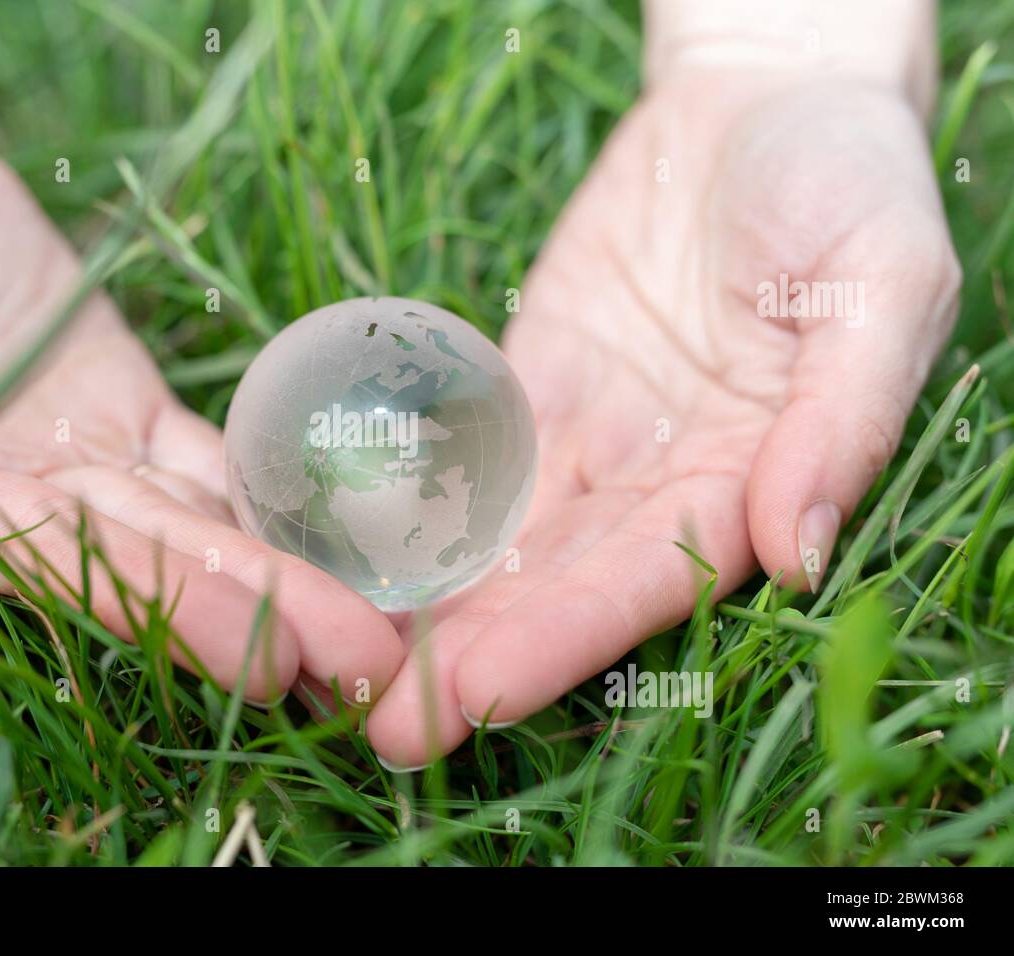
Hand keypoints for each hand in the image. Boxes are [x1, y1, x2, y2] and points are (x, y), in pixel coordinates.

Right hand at [0, 26, 403, 704]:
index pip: (59, 569)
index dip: (162, 610)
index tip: (263, 653)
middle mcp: (21, 496)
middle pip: (150, 565)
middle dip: (253, 616)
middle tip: (358, 663)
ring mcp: (82, 457)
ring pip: (194, 526)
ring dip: (283, 575)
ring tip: (375, 621)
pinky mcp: (126, 407)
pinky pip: (207, 461)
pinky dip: (273, 497)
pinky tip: (343, 535)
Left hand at [366, 67, 959, 767]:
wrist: (760, 99)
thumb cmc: (848, 179)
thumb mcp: (882, 285)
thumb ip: (842, 419)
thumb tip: (797, 549)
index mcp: (748, 475)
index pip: (648, 578)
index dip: (564, 637)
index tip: (479, 694)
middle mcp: (658, 476)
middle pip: (555, 581)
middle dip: (471, 653)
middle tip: (383, 723)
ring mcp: (590, 432)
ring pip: (497, 532)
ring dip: (424, 599)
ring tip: (340, 653)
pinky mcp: (532, 380)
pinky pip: (464, 447)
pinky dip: (407, 498)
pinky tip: (342, 547)